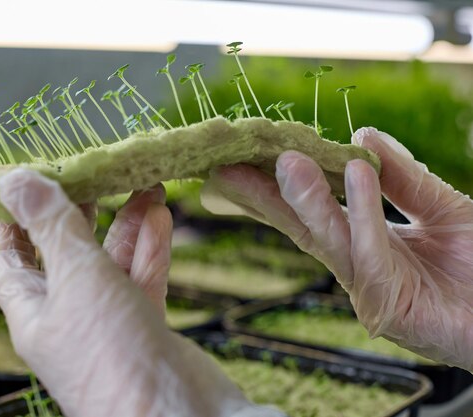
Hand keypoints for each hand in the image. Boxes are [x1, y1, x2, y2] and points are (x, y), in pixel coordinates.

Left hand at [0, 169, 283, 416]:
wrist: (176, 415)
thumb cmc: (112, 354)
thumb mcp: (76, 278)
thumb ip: (52, 226)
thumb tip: (13, 180)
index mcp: (35, 313)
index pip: (11, 260)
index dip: (13, 222)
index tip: (27, 184)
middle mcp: (68, 318)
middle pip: (67, 253)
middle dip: (82, 213)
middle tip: (97, 174)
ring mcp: (109, 323)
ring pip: (112, 263)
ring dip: (127, 224)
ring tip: (145, 185)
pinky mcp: (146, 326)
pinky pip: (143, 278)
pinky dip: (151, 249)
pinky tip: (161, 217)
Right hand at [202, 127, 472, 370]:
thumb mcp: (443, 206)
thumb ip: (403, 176)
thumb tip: (361, 131)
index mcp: (365, 242)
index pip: (313, 210)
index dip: (278, 185)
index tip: (249, 155)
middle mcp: (358, 266)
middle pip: (302, 227)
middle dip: (263, 196)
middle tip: (228, 165)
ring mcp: (369, 288)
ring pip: (328, 239)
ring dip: (306, 199)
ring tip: (286, 162)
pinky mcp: (388, 308)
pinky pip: (371, 251)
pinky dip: (363, 210)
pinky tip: (357, 172)